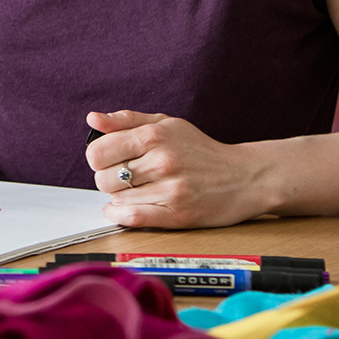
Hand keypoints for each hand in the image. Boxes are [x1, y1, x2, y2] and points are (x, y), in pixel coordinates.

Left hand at [84, 110, 275, 228]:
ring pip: (116, 199)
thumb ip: (126, 120)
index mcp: (155, 135)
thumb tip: (93, 119)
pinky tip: (125, 210)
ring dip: (120, 198)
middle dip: (108, 179)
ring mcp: (170, 189)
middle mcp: (162, 161)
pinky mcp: (178, 214)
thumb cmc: (202, 150)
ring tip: (138, 190)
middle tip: (126, 177)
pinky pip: (133, 218)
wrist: (245, 177)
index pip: (97, 152)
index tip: (108, 160)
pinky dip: (120, 216)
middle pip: (103, 178)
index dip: (98, 158)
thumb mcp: (166, 124)